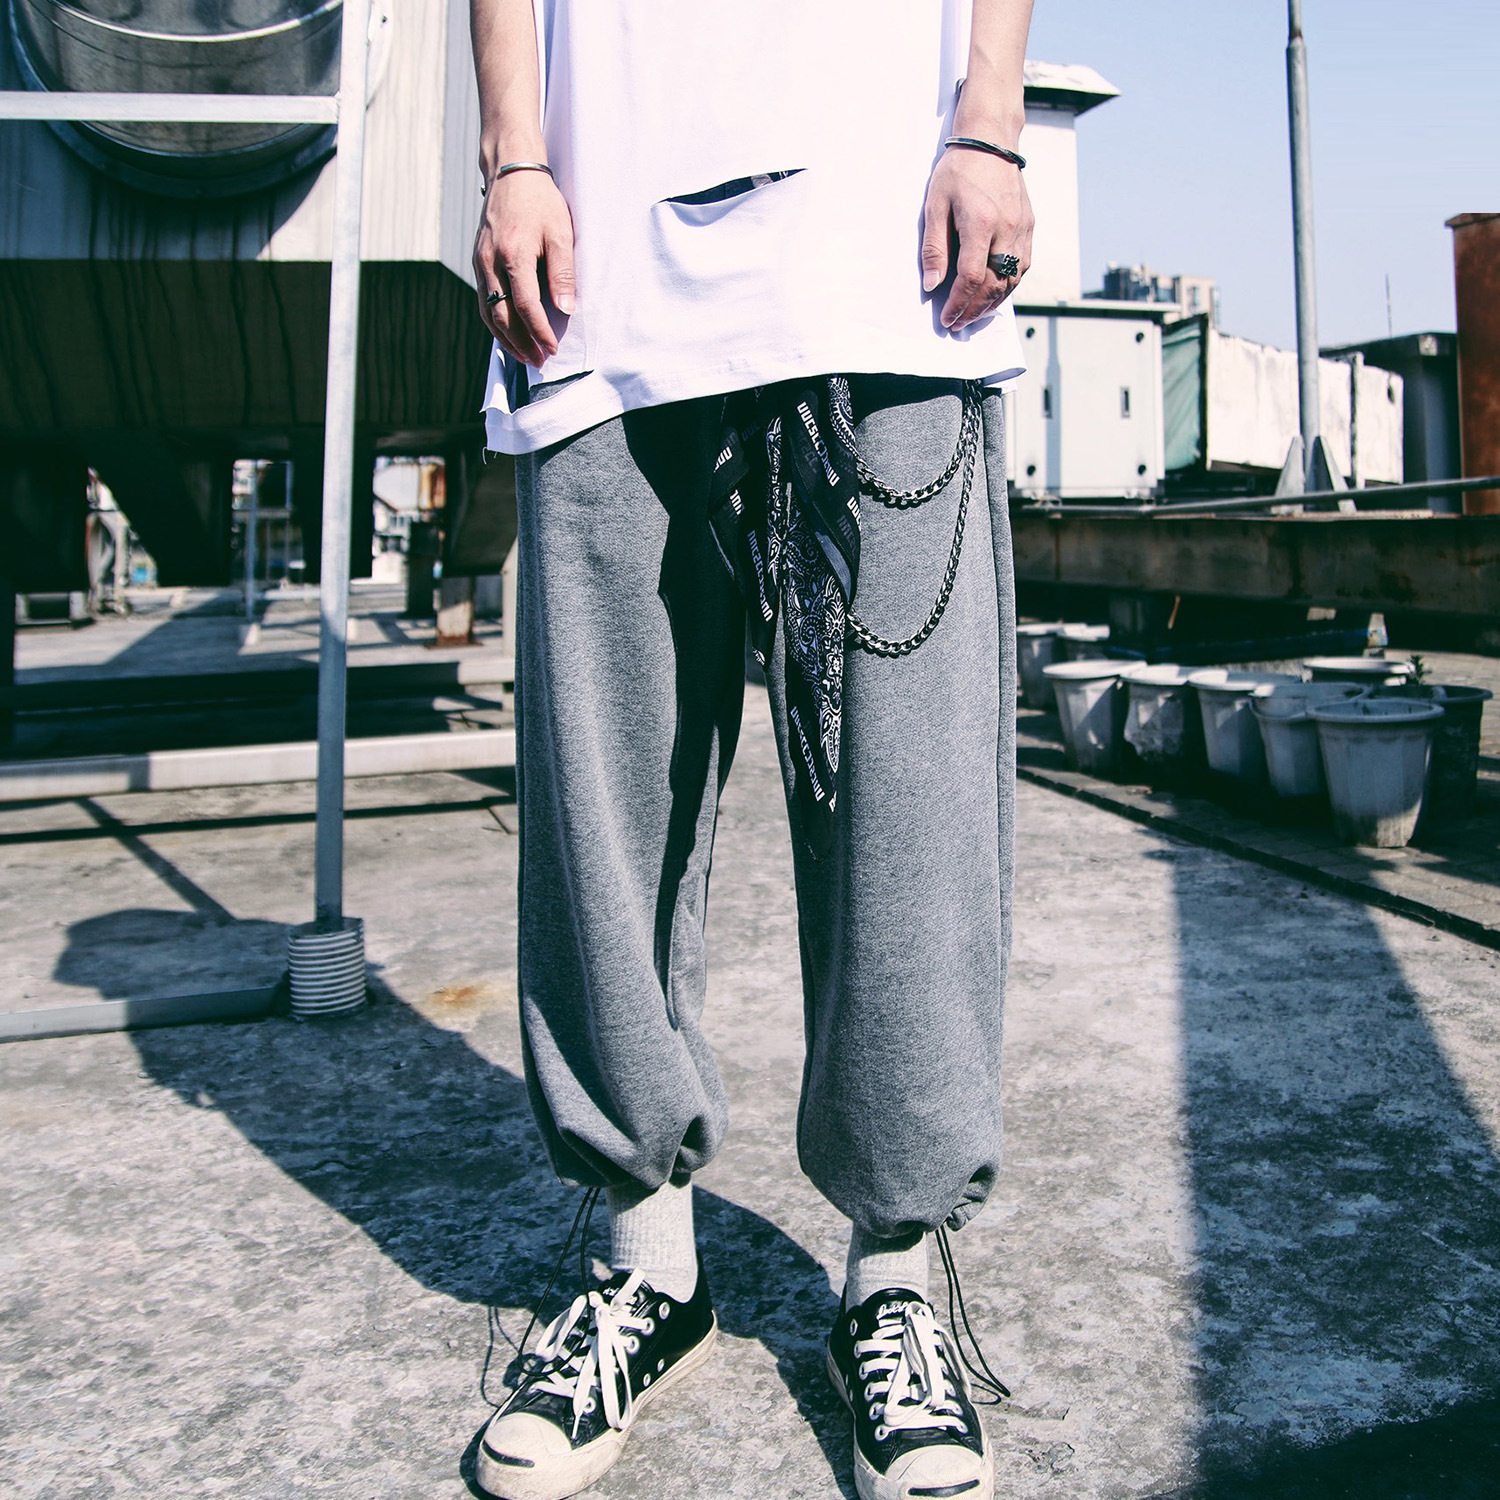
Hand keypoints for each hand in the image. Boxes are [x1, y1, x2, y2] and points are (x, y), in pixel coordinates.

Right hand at [472, 168, 576, 366]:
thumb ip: (562, 273)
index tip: (552, 348)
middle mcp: (490, 263)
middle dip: (521, 343)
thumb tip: (565, 309)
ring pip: (488, 312)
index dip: (539, 332)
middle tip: (539, 362)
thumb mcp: (560, 233)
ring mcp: (480, 263)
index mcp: (512, 256)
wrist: (511, 172)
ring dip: (506, 339)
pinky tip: (509, 334)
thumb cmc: (540, 201)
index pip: (525, 306)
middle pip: (502, 316)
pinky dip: (495, 322)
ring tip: (524, 356)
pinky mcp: (477, 262)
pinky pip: (483, 300)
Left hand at [920, 146, 1033, 331]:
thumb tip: (933, 284)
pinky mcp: (1029, 226)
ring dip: (992, 303)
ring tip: (973, 314)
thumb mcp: (935, 206)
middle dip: (974, 310)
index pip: (971, 278)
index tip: (947, 318)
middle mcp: (1007, 229)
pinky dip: (1008, 286)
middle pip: (994, 285)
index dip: (958, 303)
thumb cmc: (958, 171)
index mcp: (981, 223)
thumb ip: (934, 247)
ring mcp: (1022, 229)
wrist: (991, 142)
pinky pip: (1023, 266)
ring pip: (1012, 280)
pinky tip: (993, 293)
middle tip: (958, 323)